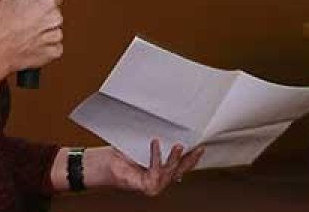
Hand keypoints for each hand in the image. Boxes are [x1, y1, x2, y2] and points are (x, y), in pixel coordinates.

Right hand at [0, 0, 63, 74]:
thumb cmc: (2, 27)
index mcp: (46, 2)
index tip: (42, 1)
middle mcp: (55, 18)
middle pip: (55, 12)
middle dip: (44, 15)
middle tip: (28, 19)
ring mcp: (56, 36)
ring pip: (55, 30)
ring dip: (45, 31)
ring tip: (28, 33)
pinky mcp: (55, 51)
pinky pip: (54, 45)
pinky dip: (45, 45)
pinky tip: (32, 43)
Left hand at [88, 140, 202, 195]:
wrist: (106, 164)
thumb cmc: (123, 154)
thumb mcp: (144, 145)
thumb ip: (158, 140)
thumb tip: (168, 122)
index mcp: (164, 171)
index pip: (184, 165)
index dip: (194, 157)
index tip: (202, 146)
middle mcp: (162, 180)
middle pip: (181, 169)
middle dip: (191, 158)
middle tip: (198, 147)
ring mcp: (156, 185)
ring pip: (170, 170)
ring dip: (175, 157)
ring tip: (178, 145)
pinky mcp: (147, 187)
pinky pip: (155, 170)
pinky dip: (156, 155)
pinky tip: (155, 143)